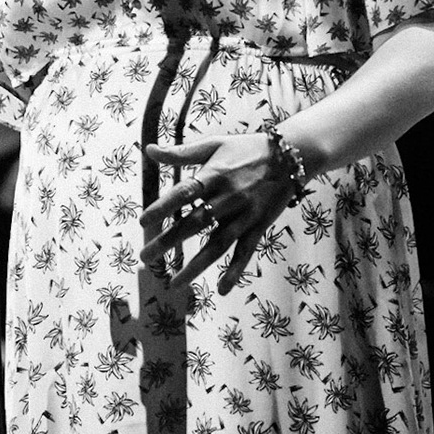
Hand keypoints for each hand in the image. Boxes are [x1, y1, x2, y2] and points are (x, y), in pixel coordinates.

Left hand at [140, 134, 297, 293]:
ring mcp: (245, 215)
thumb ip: (181, 152)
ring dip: (196, 265)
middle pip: (196, 222)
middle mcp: (229, 197)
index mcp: (214, 175)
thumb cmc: (245, 149)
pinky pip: (246, 252)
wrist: (290, 156)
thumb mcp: (214, 144)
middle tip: (145, 256)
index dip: (164, 207)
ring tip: (174, 284)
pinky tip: (222, 289)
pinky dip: (235, 271)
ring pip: (218, 244)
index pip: (184, 193)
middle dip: (169, 241)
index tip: (143, 222)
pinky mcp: (259, 226)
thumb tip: (148, 150)